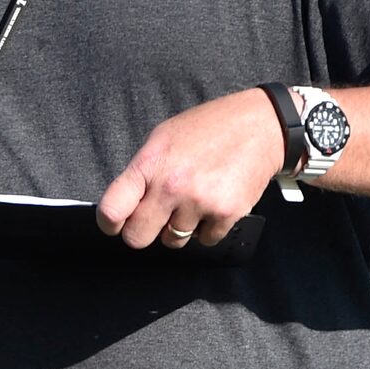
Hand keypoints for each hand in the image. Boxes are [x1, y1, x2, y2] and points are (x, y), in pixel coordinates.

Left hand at [96, 89, 284, 248]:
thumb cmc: (209, 129)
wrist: (260, 127)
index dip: (109, 224)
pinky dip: (208, 228)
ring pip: (173, 241)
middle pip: (137, 238)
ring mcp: (199, 202)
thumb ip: (142, 173)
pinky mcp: (226, 214)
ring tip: (193, 201)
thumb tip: (124, 206)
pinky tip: (214, 203)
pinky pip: (205, 240)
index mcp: (149, 164)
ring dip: (180, 228)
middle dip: (144, 231)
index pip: (111, 211)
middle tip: (156, 217)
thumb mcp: (163, 139)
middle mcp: (171, 186)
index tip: (115, 225)